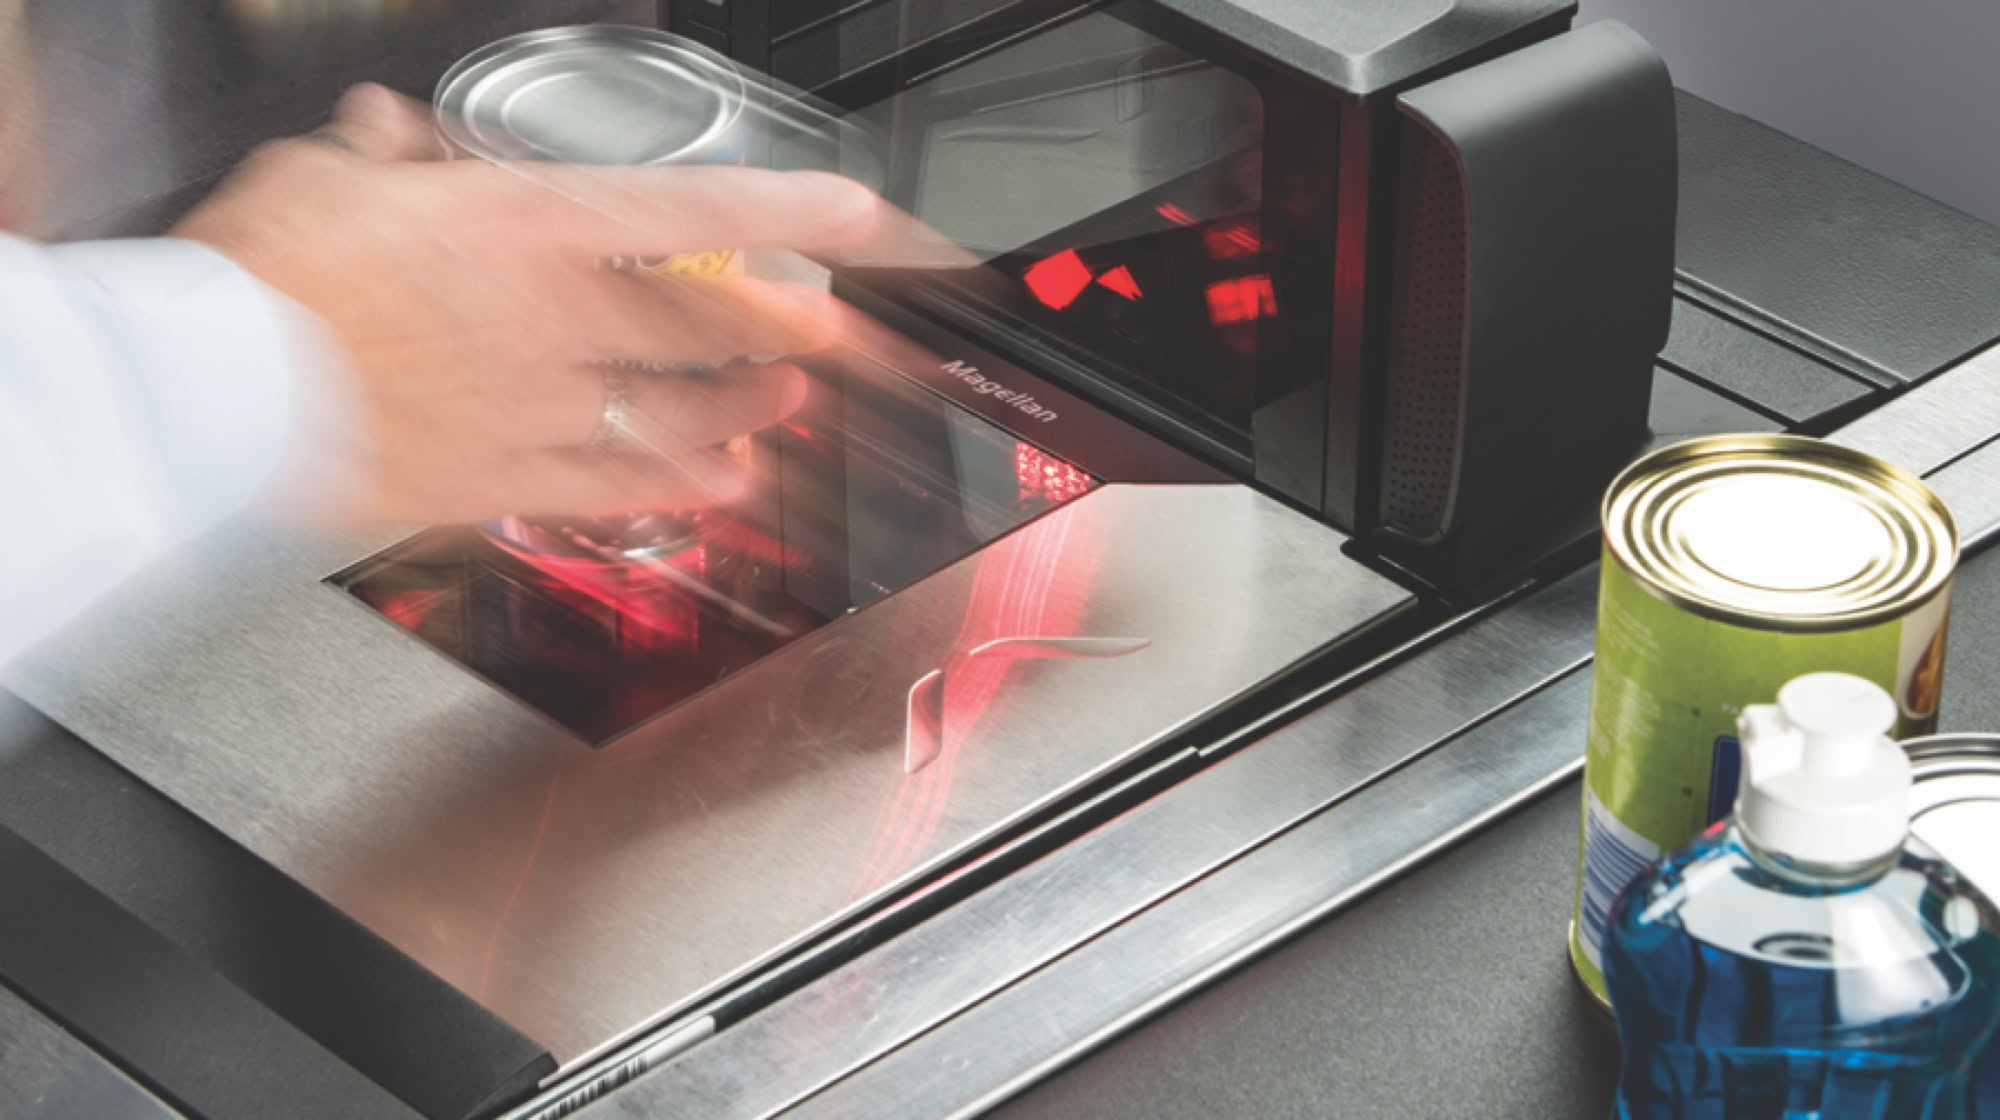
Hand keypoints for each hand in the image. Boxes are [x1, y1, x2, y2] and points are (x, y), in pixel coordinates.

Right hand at [171, 82, 882, 524]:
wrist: (210, 398)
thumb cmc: (262, 281)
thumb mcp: (324, 175)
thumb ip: (385, 155)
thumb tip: (393, 132)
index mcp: (528, 229)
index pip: (695, 210)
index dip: (791, 211)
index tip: (862, 215)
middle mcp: (558, 321)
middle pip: (710, 327)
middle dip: (782, 330)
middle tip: (824, 333)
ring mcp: (543, 409)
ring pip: (684, 414)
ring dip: (748, 411)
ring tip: (784, 408)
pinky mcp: (509, 482)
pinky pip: (622, 489)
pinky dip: (684, 490)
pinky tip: (724, 490)